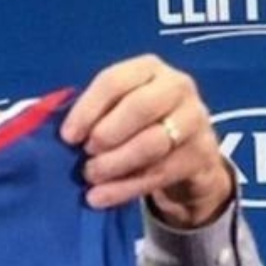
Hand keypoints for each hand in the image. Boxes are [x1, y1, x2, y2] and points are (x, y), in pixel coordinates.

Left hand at [60, 55, 234, 227]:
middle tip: (86, 154)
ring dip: (115, 164)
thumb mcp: (120, 109)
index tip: (67, 137)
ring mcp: (195, 120)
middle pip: (140, 107)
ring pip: (153, 143)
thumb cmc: (141, 125)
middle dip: (107, 134)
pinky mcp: (202, 155)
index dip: (87, 109)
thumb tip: (62, 135)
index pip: (114, 80)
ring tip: (91, 177)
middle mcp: (177, 86)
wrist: (189, 153)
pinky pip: (160, 173)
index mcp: (150, 68)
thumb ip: (95, 114)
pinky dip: (126, 188)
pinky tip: (101, 197)